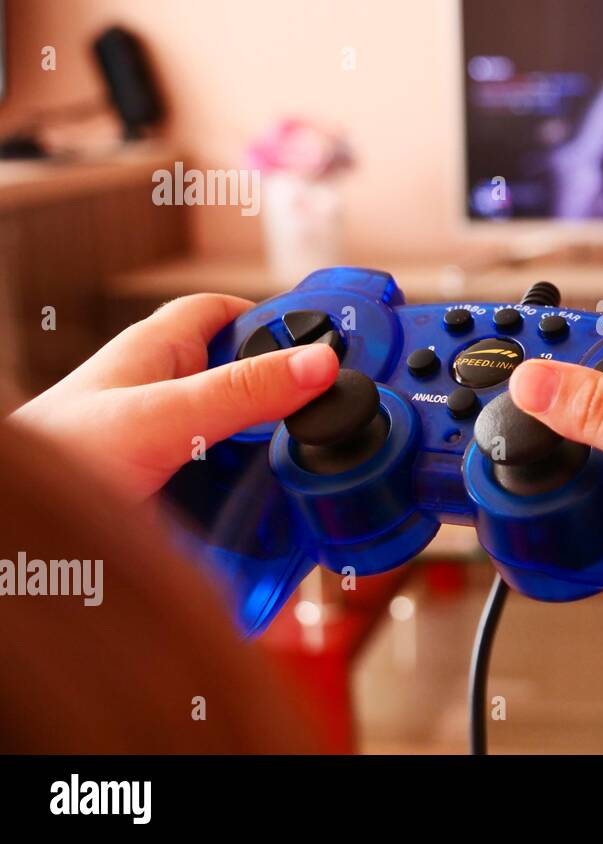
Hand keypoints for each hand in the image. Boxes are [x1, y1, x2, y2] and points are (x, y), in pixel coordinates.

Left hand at [9, 294, 338, 502]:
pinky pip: (221, 490)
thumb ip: (240, 392)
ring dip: (267, 461)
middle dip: (283, 402)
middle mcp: (159, 393)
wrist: (16, 535)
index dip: (274, 319)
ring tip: (307, 479)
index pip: (225, 312)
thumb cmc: (55, 461)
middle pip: (241, 380)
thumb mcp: (161, 419)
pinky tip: (265, 524)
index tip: (326, 344)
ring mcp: (160, 445)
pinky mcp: (163, 493)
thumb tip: (317, 363)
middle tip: (327, 423)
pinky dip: (247, 505)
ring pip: (235, 440)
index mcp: (156, 352)